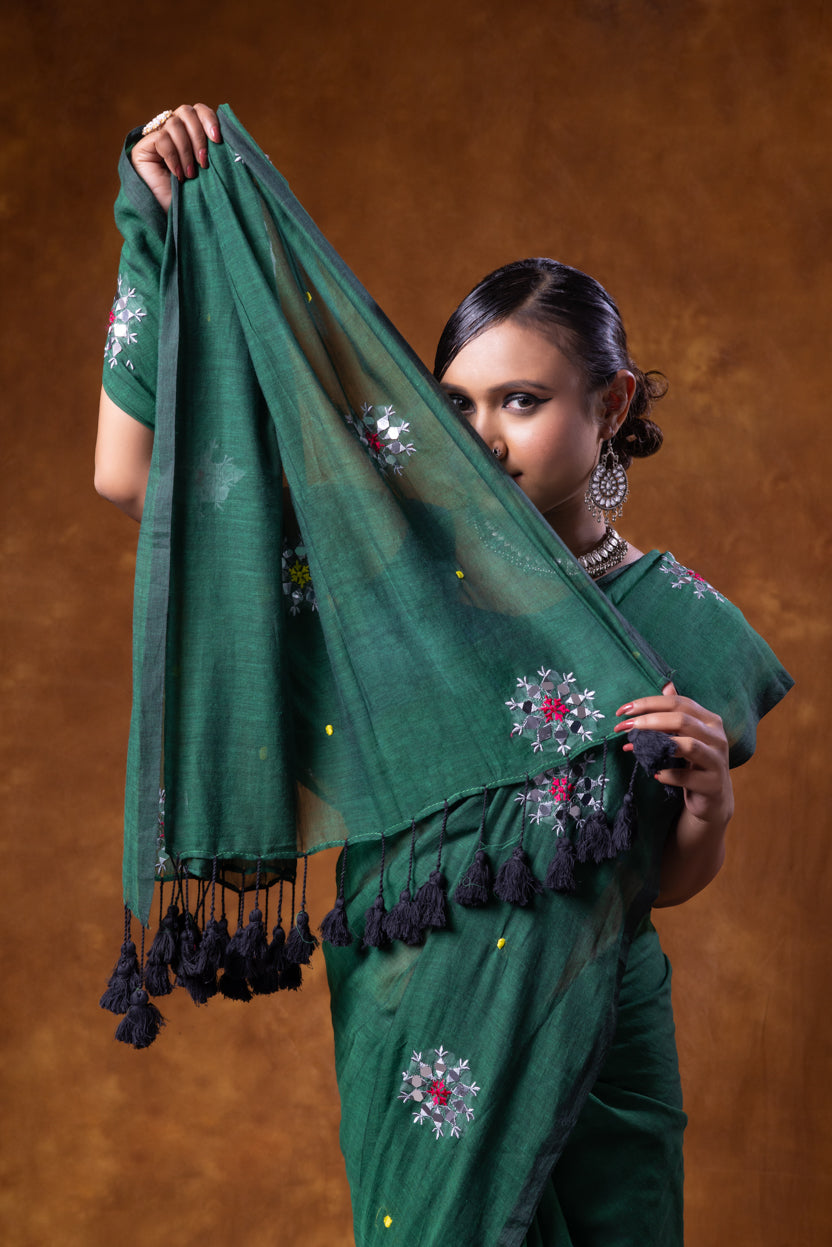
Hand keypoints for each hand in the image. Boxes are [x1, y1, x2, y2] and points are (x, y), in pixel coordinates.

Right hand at [130, 103, 221, 211]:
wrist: (172, 219)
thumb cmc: (193, 201)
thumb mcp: (213, 177)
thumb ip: (223, 158)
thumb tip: (249, 147)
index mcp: (190, 133)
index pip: (199, 110)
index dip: (209, 119)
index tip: (218, 140)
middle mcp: (173, 132)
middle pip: (186, 111)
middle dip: (198, 135)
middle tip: (204, 162)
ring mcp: (157, 138)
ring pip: (173, 123)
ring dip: (186, 150)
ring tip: (191, 174)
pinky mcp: (144, 147)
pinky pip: (161, 139)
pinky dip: (173, 156)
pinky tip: (177, 175)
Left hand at [614, 681, 732, 824]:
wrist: (713, 798)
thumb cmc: (694, 762)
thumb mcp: (686, 735)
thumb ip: (677, 712)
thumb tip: (666, 683)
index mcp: (709, 720)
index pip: (678, 703)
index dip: (649, 703)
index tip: (623, 711)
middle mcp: (717, 736)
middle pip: (682, 720)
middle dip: (648, 721)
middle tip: (623, 728)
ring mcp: (717, 760)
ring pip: (688, 745)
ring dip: (657, 745)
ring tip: (634, 748)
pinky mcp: (712, 784)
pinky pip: (686, 776)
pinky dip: (667, 774)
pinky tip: (655, 774)